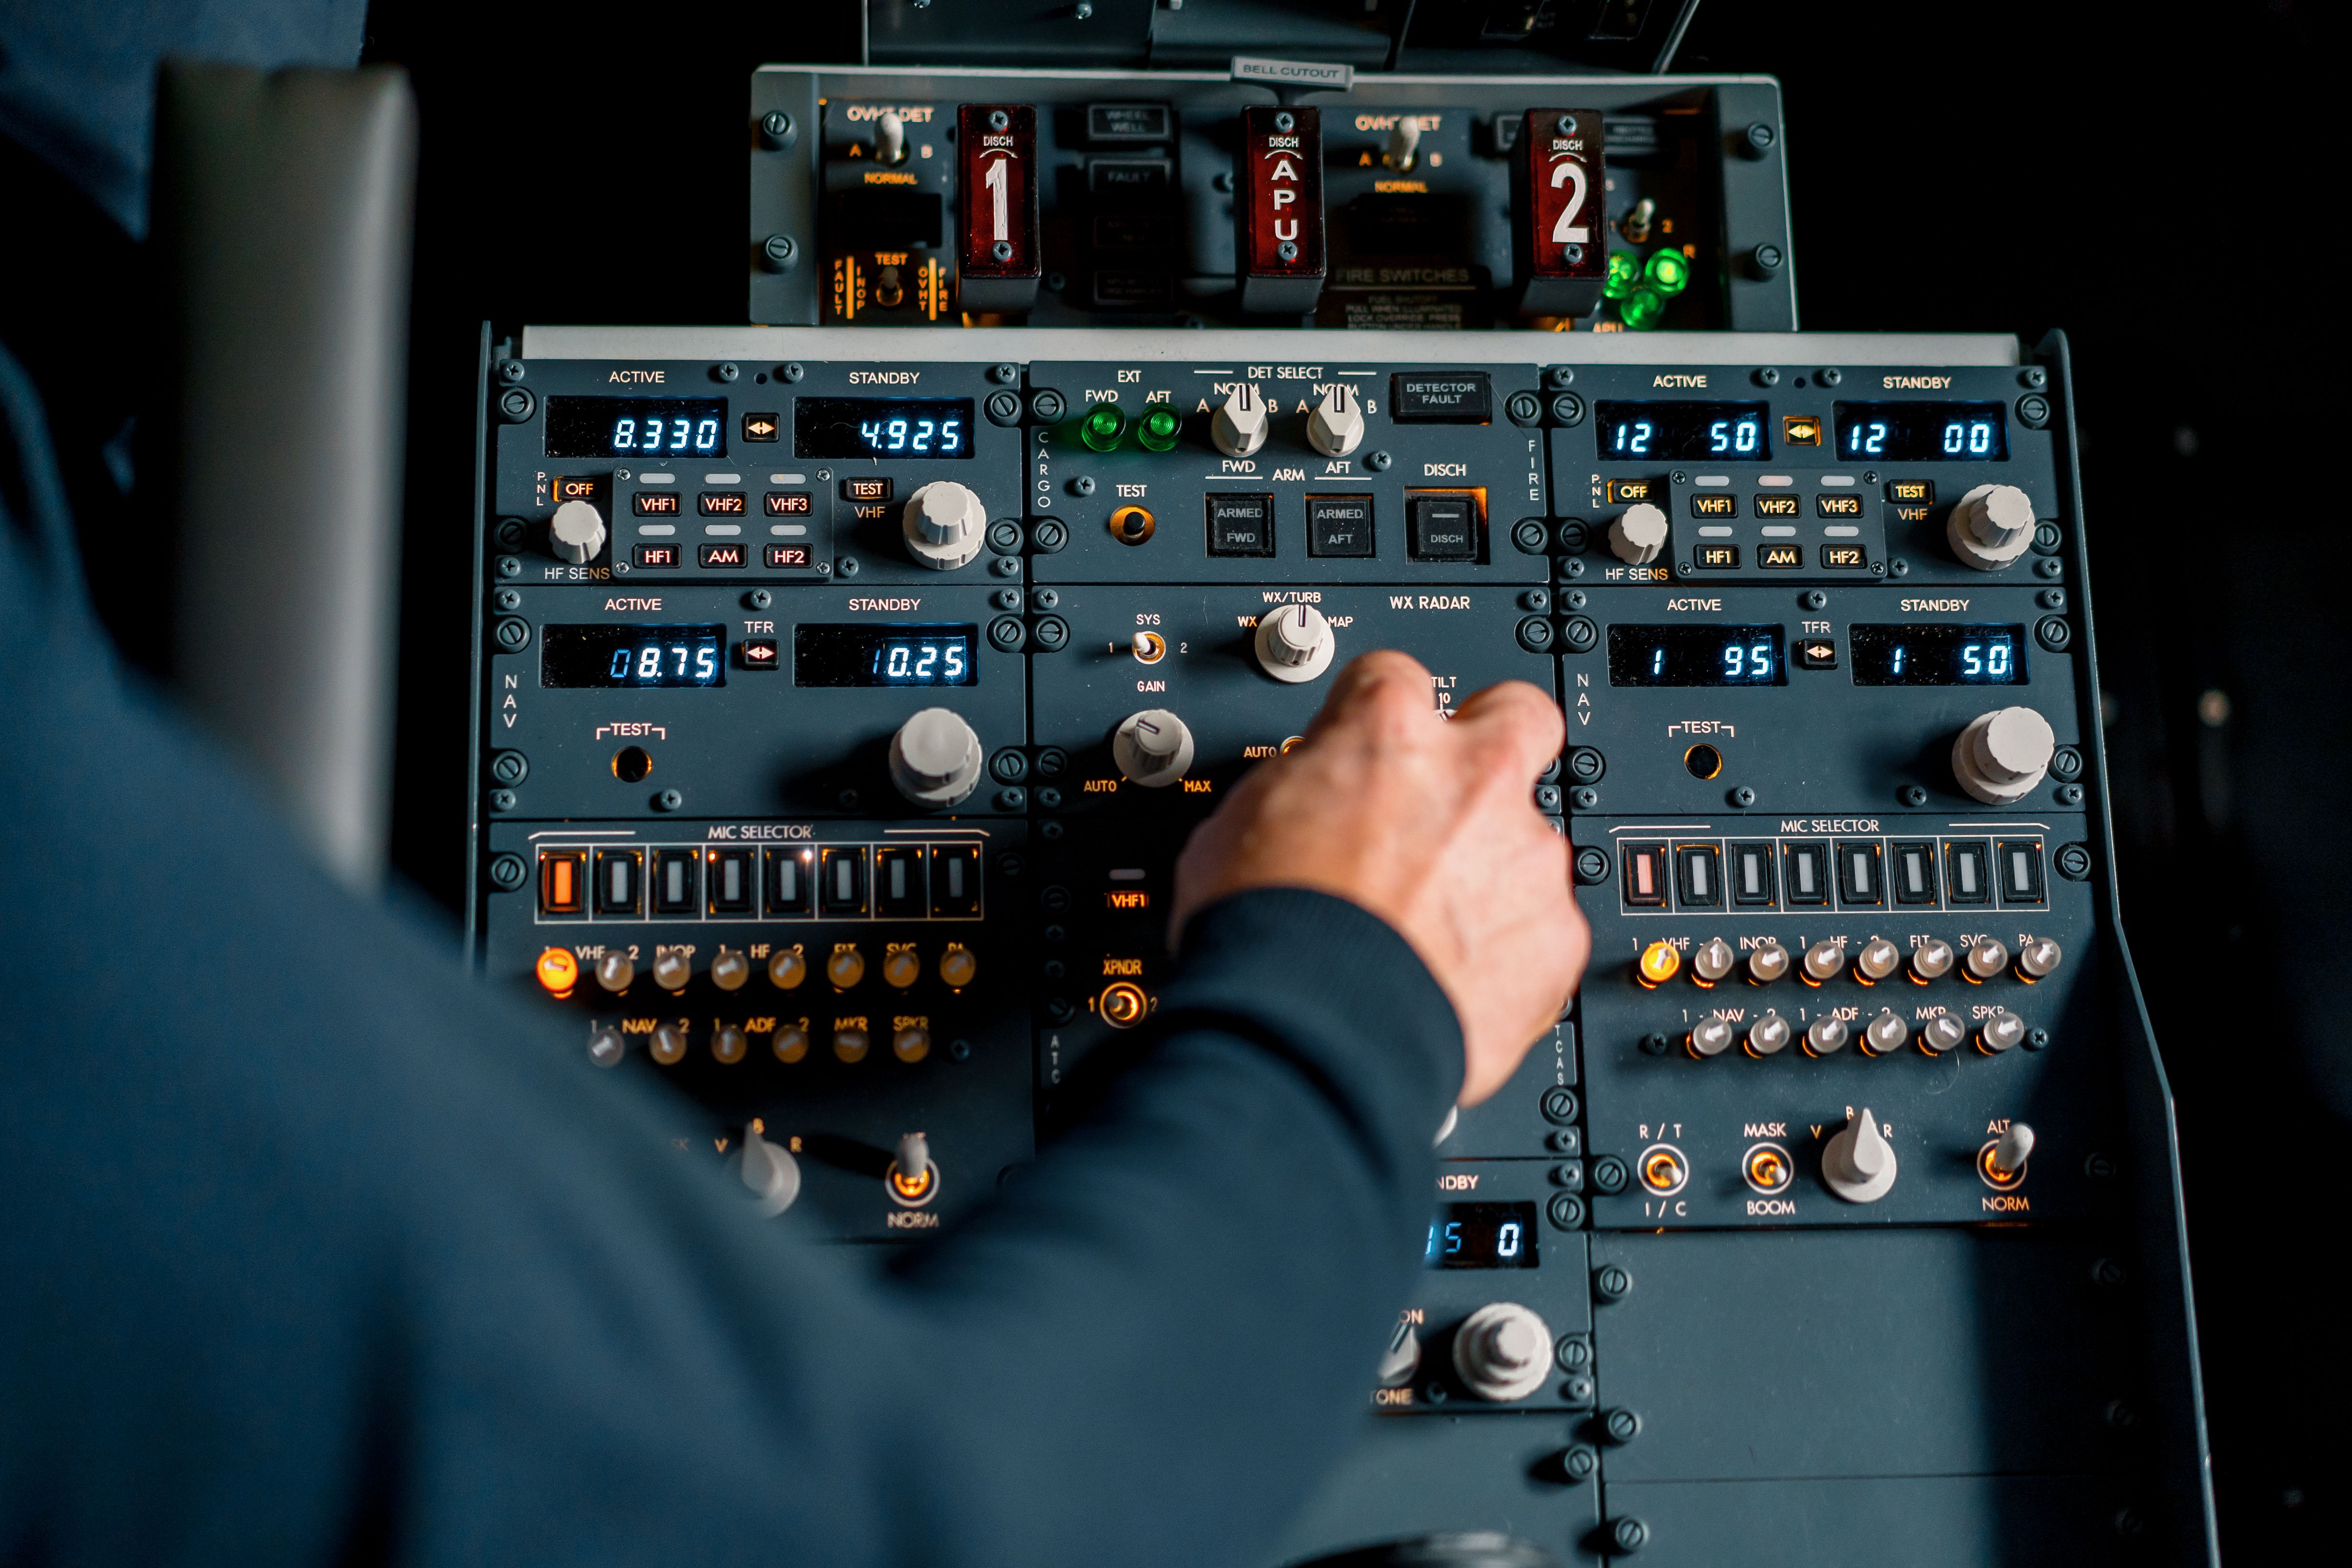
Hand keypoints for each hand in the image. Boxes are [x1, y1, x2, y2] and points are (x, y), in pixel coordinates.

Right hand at [1169, 651, 1588, 1104]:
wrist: (1310, 1034)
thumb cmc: (1265, 932)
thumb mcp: (1236, 823)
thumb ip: (1299, 786)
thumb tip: (1311, 794)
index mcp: (1388, 732)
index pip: (1394, 677)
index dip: (1377, 714)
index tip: (1371, 746)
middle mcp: (1474, 778)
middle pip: (1520, 715)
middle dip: (1495, 741)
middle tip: (1455, 792)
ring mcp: (1526, 857)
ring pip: (1532, 840)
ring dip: (1494, 873)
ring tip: (1435, 930)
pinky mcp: (1557, 936)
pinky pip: (1546, 929)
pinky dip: (1511, 951)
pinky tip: (1458, 980)